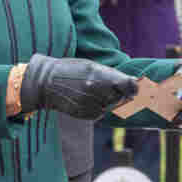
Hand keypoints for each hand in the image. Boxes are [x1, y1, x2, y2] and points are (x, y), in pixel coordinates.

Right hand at [20, 54, 138, 119]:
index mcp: (98, 75)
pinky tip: (87, 99)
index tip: (136, 86)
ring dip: (109, 100)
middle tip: (108, 86)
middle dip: (120, 93)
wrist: (46, 83)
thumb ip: (112, 75)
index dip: (134, 87)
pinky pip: (101, 112)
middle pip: (121, 97)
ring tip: (93, 91)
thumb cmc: (71, 70)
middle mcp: (95, 91)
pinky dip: (99, 107)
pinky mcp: (86, 115)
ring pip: (111, 106)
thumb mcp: (91, 66)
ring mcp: (90, 105)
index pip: (128, 85)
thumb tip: (134, 83)